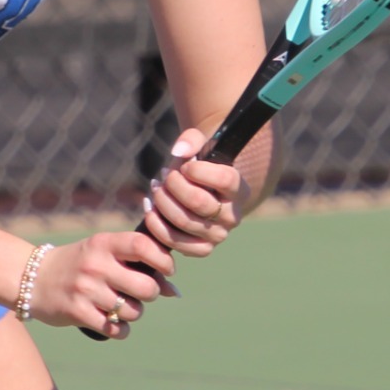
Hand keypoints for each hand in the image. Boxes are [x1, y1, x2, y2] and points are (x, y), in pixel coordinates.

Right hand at [29, 231, 176, 337]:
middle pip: (146, 287)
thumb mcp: (103, 254)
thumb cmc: (79, 264)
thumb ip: (136, 264)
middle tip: (140, 292)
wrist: (32, 278)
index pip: (143, 245)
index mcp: (103, 243)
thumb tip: (173, 291)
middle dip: (150, 293)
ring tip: (121, 306)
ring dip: (133, 313)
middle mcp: (95, 265)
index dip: (163, 260)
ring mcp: (85, 289)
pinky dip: (120, 330)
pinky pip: (115, 330)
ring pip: (133, 311)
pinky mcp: (77, 312)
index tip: (166, 270)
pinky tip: (113, 322)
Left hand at [139, 127, 243, 257]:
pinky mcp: (202, 249)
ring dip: (162, 202)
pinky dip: (156, 224)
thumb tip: (179, 151)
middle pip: (199, 202)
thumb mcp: (201, 146)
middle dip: (174, 185)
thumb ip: (192, 140)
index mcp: (240, 189)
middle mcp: (233, 215)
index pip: (225, 180)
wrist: (203, 191)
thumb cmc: (201, 165)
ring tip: (155, 187)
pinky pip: (175, 242)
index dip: (200, 170)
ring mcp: (219, 235)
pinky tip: (149, 207)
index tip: (185, 165)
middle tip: (163, 175)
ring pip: (184, 221)